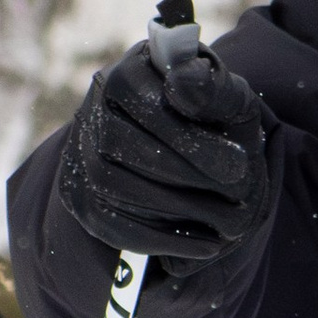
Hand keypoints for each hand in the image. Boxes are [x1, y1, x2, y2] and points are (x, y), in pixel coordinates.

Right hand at [56, 40, 276, 268]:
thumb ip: (213, 88)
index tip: (238, 164)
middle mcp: (94, 107)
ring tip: (229, 224)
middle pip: (121, 144)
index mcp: (130, 73)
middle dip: (186, 177)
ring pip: (112, 186)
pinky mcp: (79, 194)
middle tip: (237, 198)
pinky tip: (207, 245)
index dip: (192, 140)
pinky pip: (108, 223)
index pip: (145, 103)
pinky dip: (160, 239)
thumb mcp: (229, 100)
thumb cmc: (216, 121)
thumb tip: (185, 79)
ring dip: (175, 209)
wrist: (197, 154)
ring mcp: (81, 152)